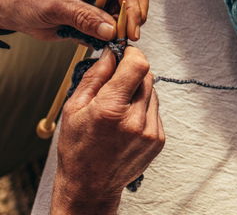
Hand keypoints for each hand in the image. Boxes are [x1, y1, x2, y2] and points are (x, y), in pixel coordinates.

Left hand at [0, 0, 148, 41]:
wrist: (9, 8)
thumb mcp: (55, 6)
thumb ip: (85, 17)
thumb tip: (111, 31)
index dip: (133, 9)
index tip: (132, 31)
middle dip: (134, 16)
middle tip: (128, 36)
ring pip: (125, 11)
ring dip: (122, 27)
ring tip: (111, 41)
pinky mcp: (94, 13)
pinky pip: (111, 24)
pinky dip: (109, 35)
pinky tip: (98, 41)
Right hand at [51, 47, 163, 214]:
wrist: (90, 187)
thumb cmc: (78, 149)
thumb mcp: (74, 108)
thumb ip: (95, 75)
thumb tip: (111, 53)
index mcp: (111, 110)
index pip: (138, 65)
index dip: (132, 54)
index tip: (123, 54)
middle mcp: (135, 121)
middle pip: (147, 75)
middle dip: (132, 72)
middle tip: (116, 83)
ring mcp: (150, 131)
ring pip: (153, 91)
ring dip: (139, 91)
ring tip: (119, 107)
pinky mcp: (158, 139)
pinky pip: (155, 109)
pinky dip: (143, 107)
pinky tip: (127, 121)